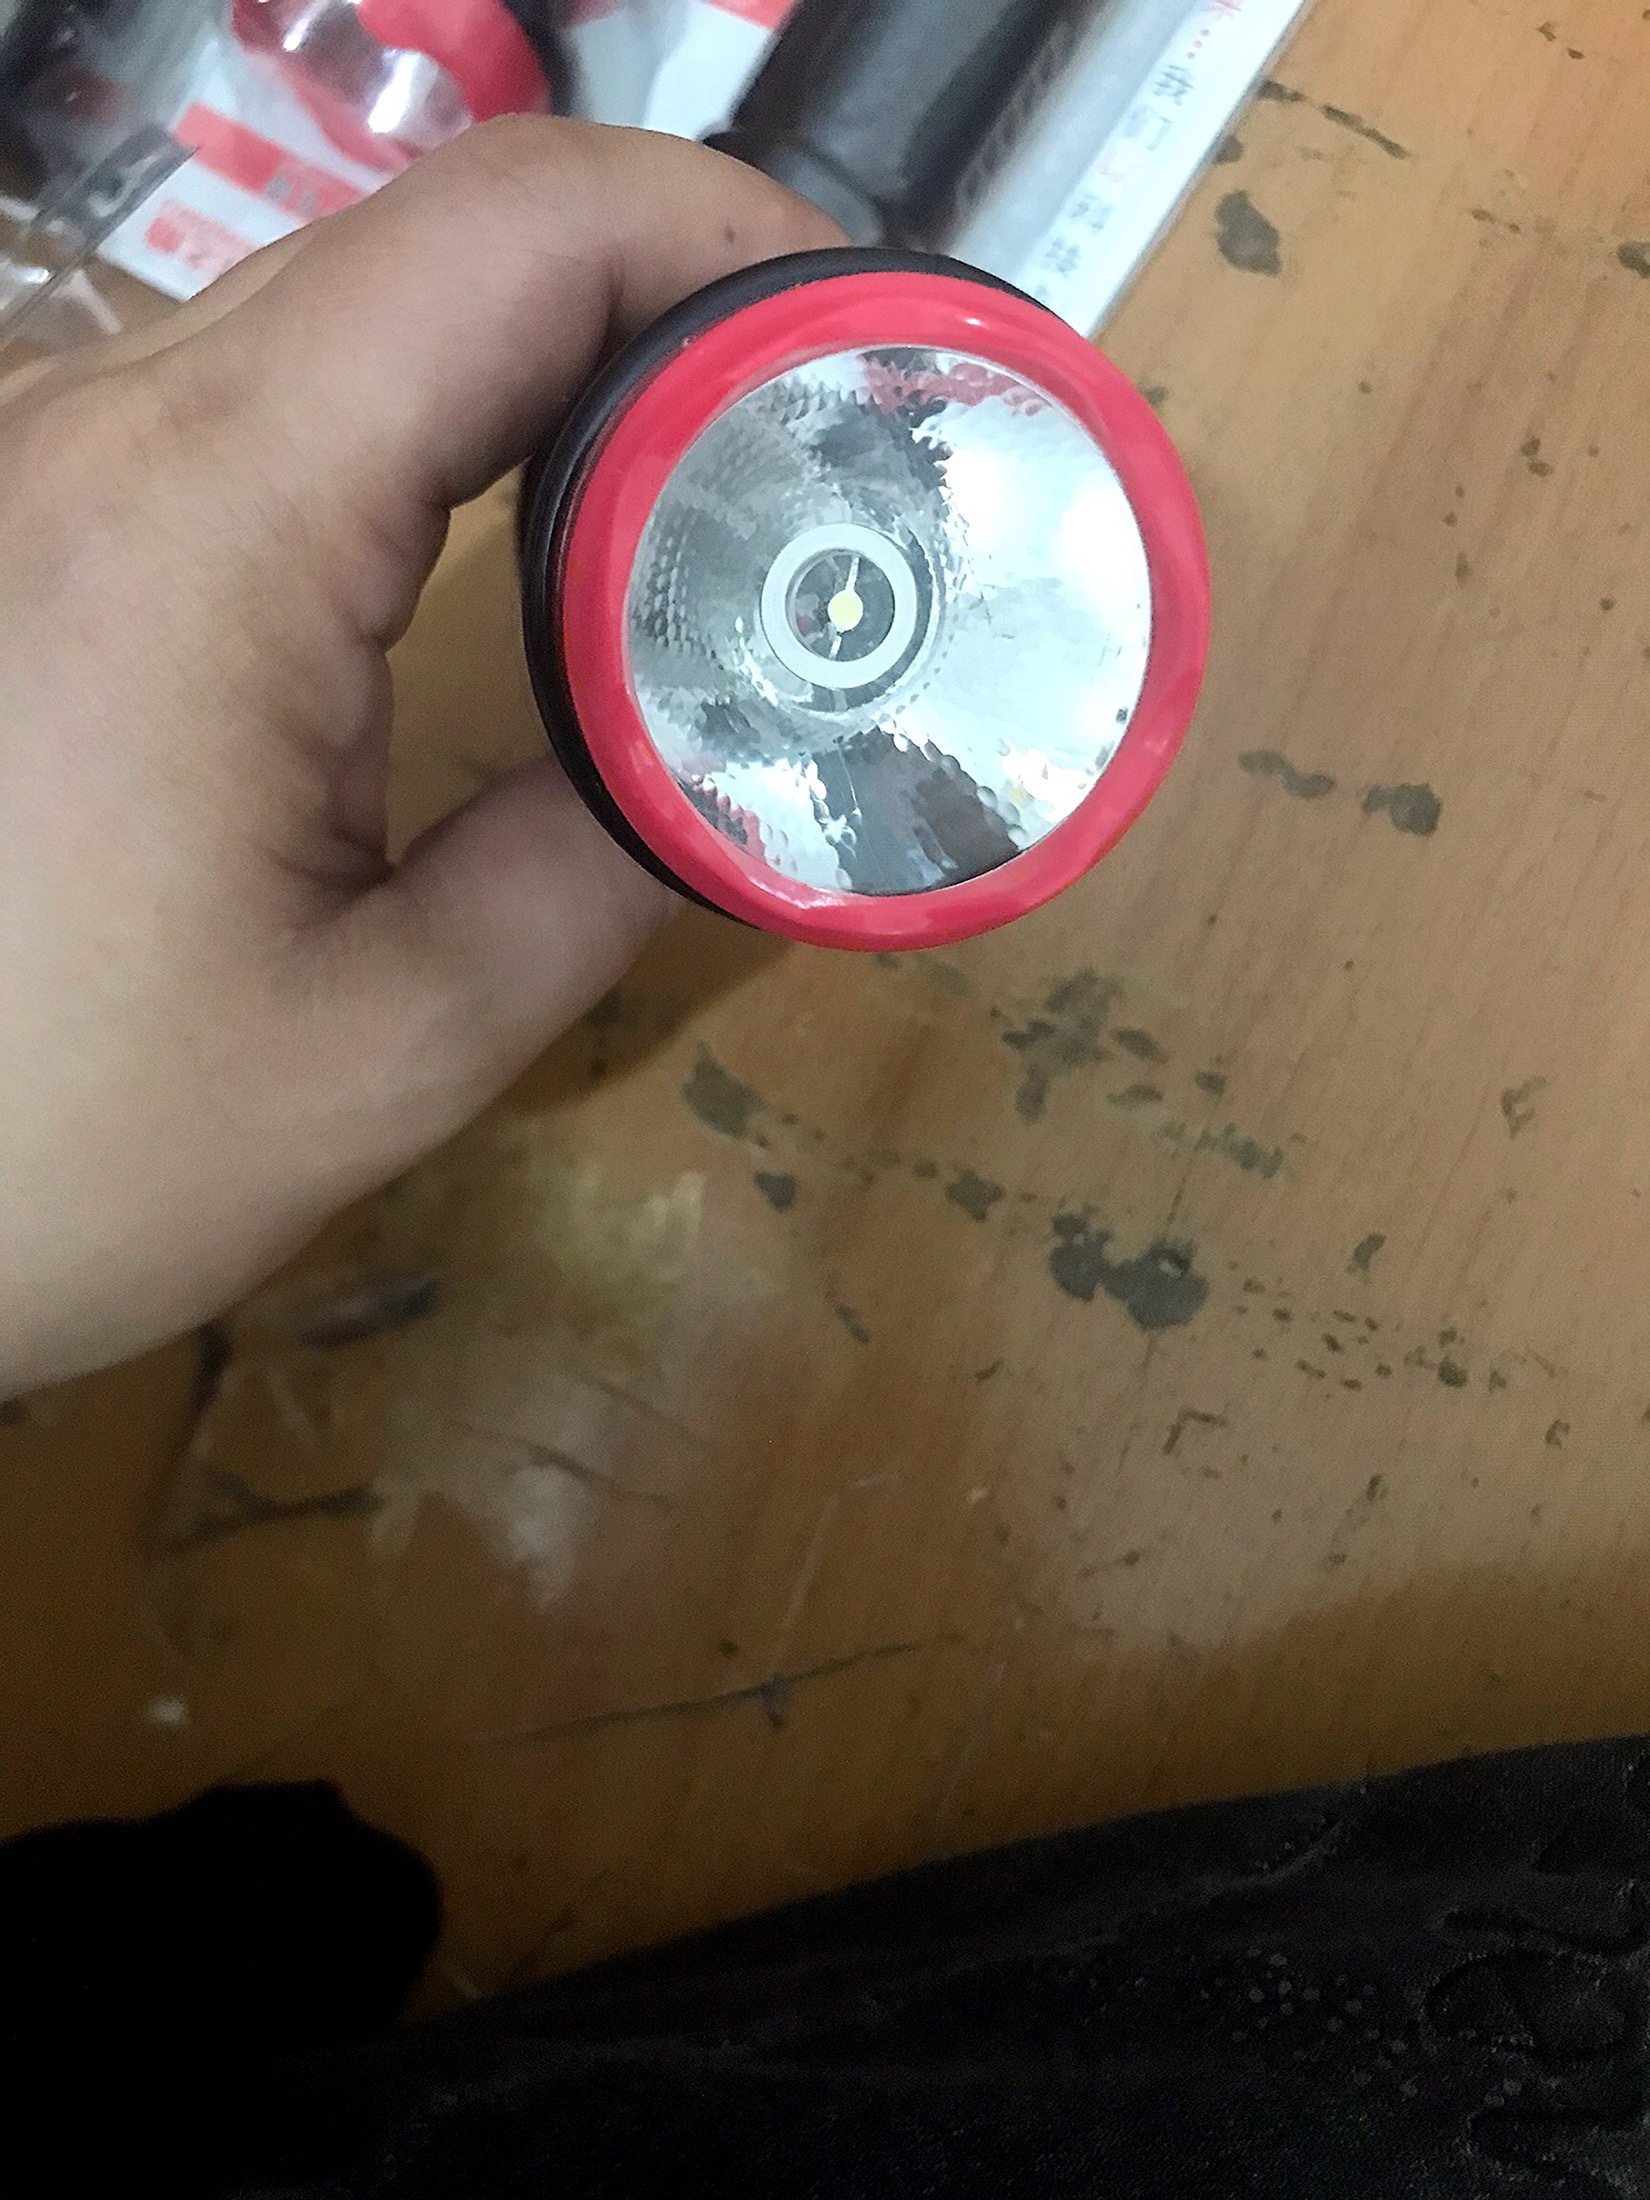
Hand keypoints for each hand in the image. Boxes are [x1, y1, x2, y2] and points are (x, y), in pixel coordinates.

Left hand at [0, 119, 835, 1394]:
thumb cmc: (57, 1140)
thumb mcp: (388, 1042)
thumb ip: (596, 875)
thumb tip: (737, 770)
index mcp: (208, 522)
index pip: (513, 230)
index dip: (725, 240)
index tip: (864, 362)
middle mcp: (102, 423)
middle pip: (443, 245)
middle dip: (668, 315)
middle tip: (823, 462)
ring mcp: (43, 454)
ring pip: (354, 312)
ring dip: (551, 376)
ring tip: (704, 508)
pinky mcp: (27, 517)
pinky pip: (266, 403)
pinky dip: (432, 438)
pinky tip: (512, 548)